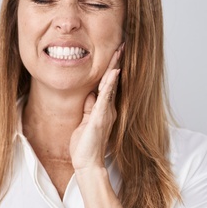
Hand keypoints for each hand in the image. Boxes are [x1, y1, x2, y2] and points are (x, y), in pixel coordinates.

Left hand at [70, 44, 122, 170]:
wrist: (87, 163)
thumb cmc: (84, 145)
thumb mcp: (85, 121)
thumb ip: (89, 107)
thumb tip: (90, 94)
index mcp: (104, 109)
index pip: (107, 84)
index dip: (111, 68)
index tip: (115, 52)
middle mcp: (108, 108)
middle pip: (112, 81)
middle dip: (116, 62)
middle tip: (121, 44)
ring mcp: (106, 112)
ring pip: (111, 85)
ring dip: (114, 67)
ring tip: (119, 51)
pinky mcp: (100, 118)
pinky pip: (105, 97)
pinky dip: (109, 84)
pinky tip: (113, 72)